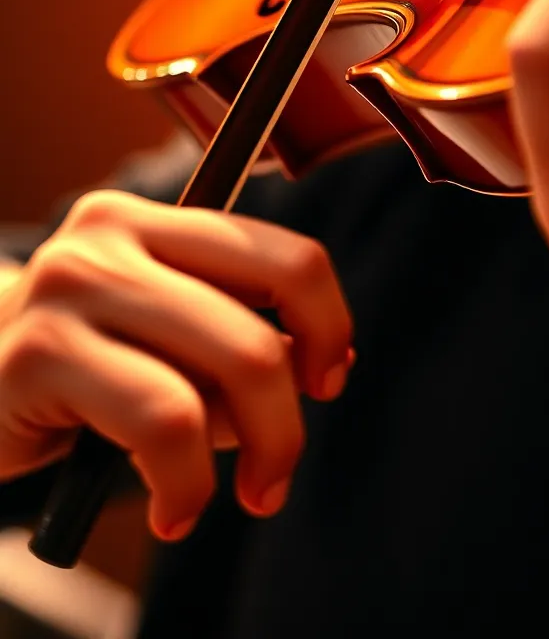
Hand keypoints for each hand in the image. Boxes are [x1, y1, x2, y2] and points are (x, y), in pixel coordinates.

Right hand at [0, 192, 352, 540]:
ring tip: (222, 500)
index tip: (326, 381)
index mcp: (153, 221)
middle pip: (261, 322)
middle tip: (275, 475)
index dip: (327, 324)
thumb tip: (322, 366)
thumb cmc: (75, 378)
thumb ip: (230, 346)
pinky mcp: (40, 353)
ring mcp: (71, 286)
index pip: (285, 256)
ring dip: (254, 453)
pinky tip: (173, 509)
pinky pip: (166, 422)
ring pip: (227, 367)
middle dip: (289, 420)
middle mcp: (112, 236)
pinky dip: (188, 484)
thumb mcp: (161, 348)